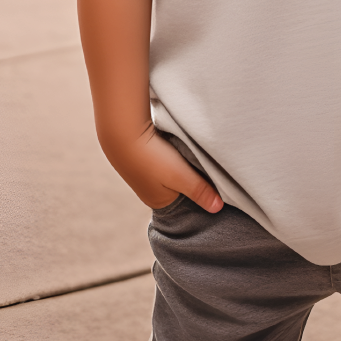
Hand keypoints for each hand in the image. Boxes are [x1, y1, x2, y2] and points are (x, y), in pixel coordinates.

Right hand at [104, 124, 223, 212]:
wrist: (122, 132)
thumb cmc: (152, 158)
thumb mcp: (181, 176)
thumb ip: (201, 191)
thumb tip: (218, 209)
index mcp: (160, 202)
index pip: (188, 203)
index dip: (201, 193)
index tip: (215, 181)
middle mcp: (151, 191)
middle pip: (181, 187)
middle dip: (192, 178)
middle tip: (206, 165)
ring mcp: (146, 174)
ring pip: (174, 172)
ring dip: (183, 164)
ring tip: (191, 154)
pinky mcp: (144, 157)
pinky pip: (165, 159)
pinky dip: (173, 154)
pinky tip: (177, 146)